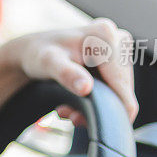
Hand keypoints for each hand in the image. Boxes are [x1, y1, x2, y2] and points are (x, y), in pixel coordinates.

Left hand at [9, 18, 138, 123]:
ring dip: (97, 105)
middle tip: (68, 113)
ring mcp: (120, 48)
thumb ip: (66, 74)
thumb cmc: (38, 54)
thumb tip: (86, 88)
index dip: (109, 110)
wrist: (34, 49)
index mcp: (105, 36)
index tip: (80, 120)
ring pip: (120, 92)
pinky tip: (77, 98)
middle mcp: (118, 38)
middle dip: (99, 108)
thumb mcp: (48, 63)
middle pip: (123, 91)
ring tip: (68, 107)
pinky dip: (99, 98)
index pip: (121, 86)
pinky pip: (116, 87)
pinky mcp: (118, 58)